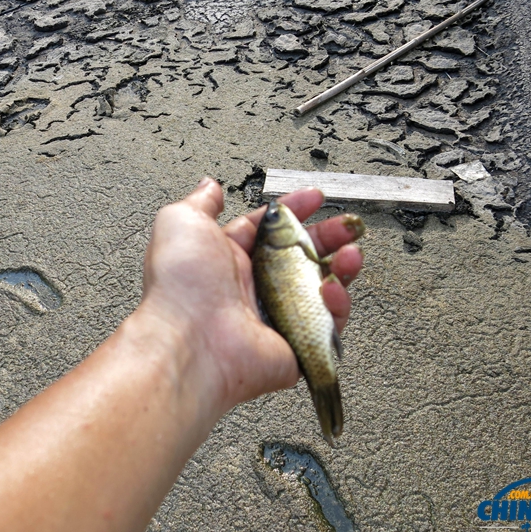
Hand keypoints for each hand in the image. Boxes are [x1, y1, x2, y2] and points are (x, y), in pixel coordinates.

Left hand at [138, 177, 363, 415]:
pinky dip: (337, 304)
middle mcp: (253, 288)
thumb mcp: (181, 222)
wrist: (190, 343)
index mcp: (229, 258)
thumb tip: (210, 185)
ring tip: (350, 253)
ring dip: (342, 266)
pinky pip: (329, 323)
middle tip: (347, 226)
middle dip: (328, 236)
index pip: (271, 229)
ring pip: (321, 288)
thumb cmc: (180, 285)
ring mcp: (276, 317)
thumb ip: (201, 202)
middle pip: (302, 256)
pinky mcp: (296, 346)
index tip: (314, 198)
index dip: (294, 211)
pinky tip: (331, 288)